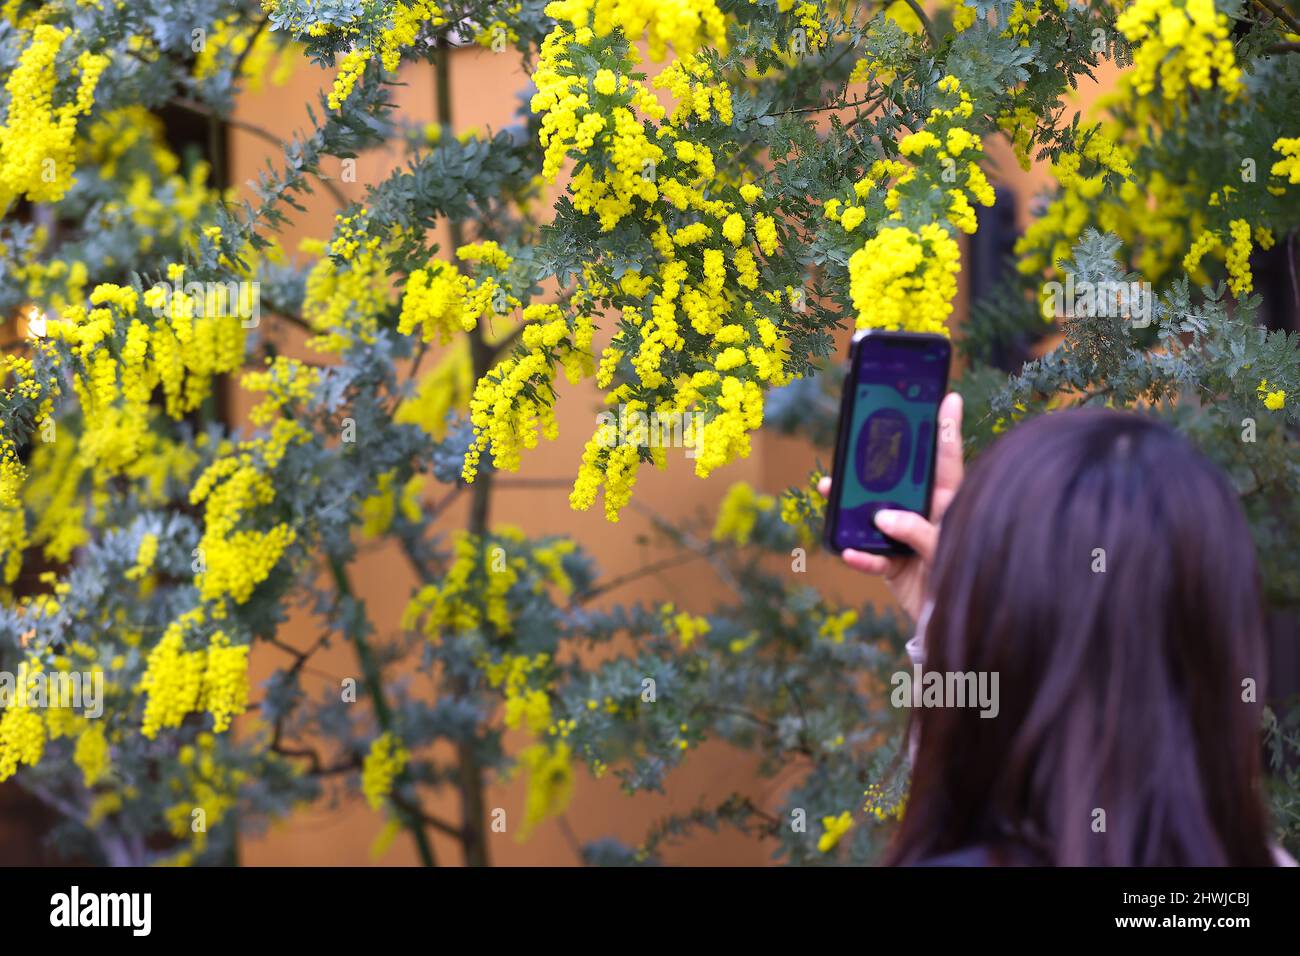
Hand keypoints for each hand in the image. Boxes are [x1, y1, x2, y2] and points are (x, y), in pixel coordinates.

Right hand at [818, 391, 963, 622]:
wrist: (949, 622)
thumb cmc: (961, 576)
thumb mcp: (946, 548)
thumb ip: (919, 531)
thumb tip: (884, 519)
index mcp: (948, 503)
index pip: (947, 461)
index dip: (947, 429)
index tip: (949, 397)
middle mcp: (924, 515)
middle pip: (896, 482)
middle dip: (872, 462)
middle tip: (857, 438)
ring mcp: (904, 538)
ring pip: (872, 514)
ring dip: (849, 504)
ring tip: (829, 488)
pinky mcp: (891, 567)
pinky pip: (870, 559)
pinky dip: (859, 557)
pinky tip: (848, 552)